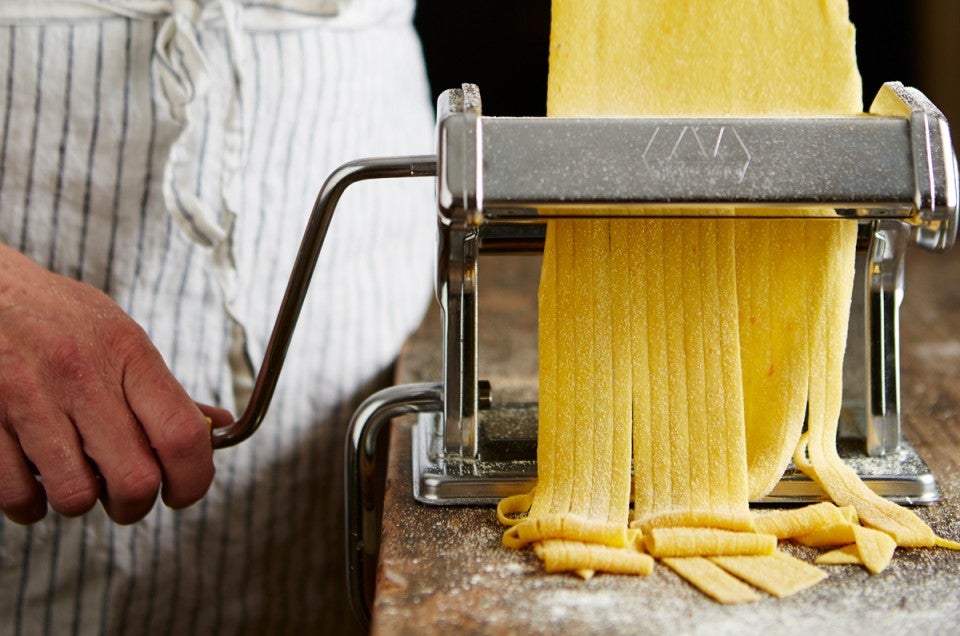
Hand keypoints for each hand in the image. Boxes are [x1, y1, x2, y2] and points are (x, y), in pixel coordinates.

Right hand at [0, 244, 221, 524]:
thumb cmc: (58, 317)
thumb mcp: (121, 338)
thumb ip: (166, 389)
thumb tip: (219, 425)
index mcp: (128, 354)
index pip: (182, 434)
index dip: (194, 479)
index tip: (184, 491)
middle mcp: (81, 375)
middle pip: (134, 479)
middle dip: (135, 504)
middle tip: (126, 496)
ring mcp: (28, 399)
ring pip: (75, 496)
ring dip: (80, 501)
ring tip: (75, 477)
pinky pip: (18, 496)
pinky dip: (30, 504)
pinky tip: (36, 479)